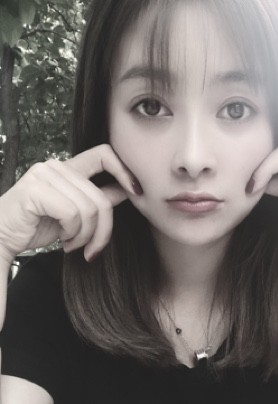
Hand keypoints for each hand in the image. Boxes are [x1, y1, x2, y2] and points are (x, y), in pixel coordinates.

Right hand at [0, 144, 139, 264]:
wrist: (1, 238)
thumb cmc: (38, 225)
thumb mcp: (76, 212)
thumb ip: (98, 198)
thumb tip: (128, 191)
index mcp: (69, 168)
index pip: (104, 154)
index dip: (125, 170)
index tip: (138, 191)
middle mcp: (57, 166)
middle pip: (101, 198)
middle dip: (103, 231)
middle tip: (92, 249)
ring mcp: (44, 175)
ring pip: (89, 209)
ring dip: (84, 236)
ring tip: (71, 243)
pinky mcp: (35, 189)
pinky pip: (72, 214)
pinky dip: (71, 233)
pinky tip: (60, 239)